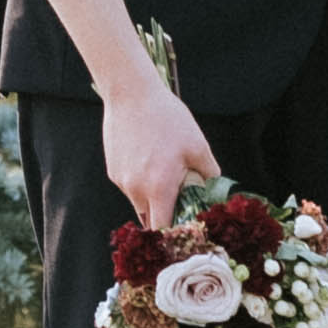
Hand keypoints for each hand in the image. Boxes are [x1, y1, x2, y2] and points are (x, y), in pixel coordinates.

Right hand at [101, 74, 219, 226]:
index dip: (173, 233)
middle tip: (179, 198)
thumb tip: (214, 191)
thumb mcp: (198, 145)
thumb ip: (209, 174)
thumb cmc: (167, 118)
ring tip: (163, 171)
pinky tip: (148, 159)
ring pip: (138, 202)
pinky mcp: (113, 170)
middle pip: (150, 219)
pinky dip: (139, 182)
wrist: (131, 94)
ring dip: (152, 197)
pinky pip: (129, 186)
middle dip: (164, 214)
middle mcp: (136, 190)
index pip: (163, 229)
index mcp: (159, 188)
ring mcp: (121, 181)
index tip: (184, 227)